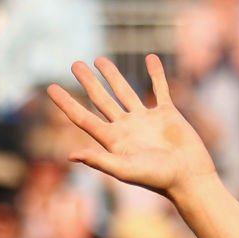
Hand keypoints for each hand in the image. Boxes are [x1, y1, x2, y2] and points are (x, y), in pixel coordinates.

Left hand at [47, 55, 216, 203]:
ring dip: (113, 75)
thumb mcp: (124, 170)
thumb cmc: (156, 178)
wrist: (187, 177)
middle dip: (88, 82)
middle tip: (75, 64)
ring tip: (100, 59)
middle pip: (101, 100)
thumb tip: (70, 155)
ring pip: (125, 91)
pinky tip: (150, 59)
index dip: (66, 103)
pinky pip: (159, 88)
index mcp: (113, 140)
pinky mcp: (166, 114)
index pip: (83, 118)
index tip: (51, 87)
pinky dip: (156, 74)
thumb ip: (99, 160)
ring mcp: (145, 120)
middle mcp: (126, 128)